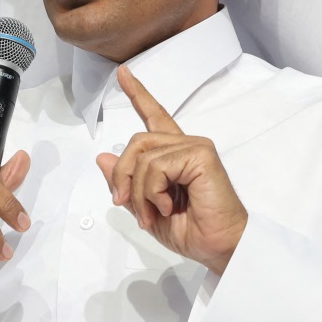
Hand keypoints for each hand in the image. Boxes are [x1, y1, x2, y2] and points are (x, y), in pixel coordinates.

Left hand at [95, 65, 246, 274]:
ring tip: (151, 213)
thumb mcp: (145, 208)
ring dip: (139, 191)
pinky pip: (158, 166)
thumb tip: (102, 158)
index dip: (137, 94)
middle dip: (123, 175)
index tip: (122, 73)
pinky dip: (153, 192)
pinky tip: (167, 206)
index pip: (154, 116)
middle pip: (136, 141)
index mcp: (175, 154)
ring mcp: (195, 147)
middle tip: (124, 203)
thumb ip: (126, 183)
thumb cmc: (193, 231)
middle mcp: (186, 145)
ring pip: (144, 156)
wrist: (220, 247)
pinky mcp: (201, 155)